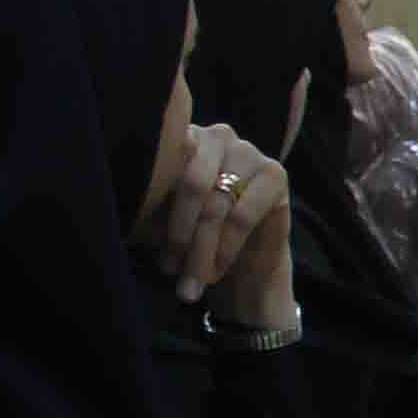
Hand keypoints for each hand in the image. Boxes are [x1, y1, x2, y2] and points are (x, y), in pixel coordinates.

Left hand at [147, 122, 295, 319]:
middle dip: (180, 235)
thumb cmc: (189, 232)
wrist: (238, 260)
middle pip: (193, 186)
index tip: (144, 236)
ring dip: (200, 250)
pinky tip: (216, 270)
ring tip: (190, 281)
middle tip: (169, 269)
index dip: (155, 200)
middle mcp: (217, 135)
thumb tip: (142, 194)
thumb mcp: (159, 217)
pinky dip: (225, 249)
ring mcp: (249, 151)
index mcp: (182, 136)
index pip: (164, 162)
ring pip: (216, 206)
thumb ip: (151, 199)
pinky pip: (242, 217)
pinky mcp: (275, 174)